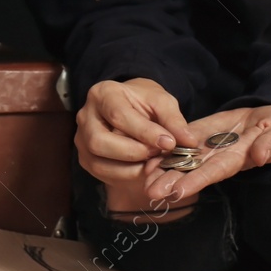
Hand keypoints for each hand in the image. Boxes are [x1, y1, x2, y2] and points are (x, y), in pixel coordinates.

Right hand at [75, 78, 200, 187]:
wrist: (130, 106)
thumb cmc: (144, 102)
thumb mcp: (161, 101)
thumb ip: (174, 119)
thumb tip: (189, 142)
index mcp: (103, 94)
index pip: (119, 115)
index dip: (144, 132)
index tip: (169, 143)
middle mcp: (85, 116)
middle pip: (100, 142)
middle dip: (133, 152)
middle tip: (159, 153)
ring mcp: (82, 139)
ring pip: (98, 162)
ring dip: (130, 169)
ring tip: (154, 162)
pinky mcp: (86, 158)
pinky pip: (102, 174)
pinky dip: (125, 176)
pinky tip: (144, 169)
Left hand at [142, 104, 270, 204]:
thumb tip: (259, 156)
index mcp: (238, 159)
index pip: (215, 173)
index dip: (197, 182)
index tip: (179, 192)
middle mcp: (219, 158)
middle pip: (193, 171)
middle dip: (172, 182)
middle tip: (150, 192)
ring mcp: (209, 147)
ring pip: (183, 159)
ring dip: (164, 169)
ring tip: (143, 178)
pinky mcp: (202, 134)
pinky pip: (182, 142)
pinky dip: (165, 150)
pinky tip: (148, 156)